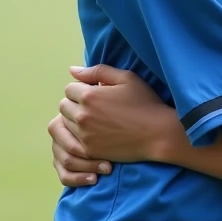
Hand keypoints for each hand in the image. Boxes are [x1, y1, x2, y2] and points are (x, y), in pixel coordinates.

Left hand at [56, 64, 179, 167]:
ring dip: (76, 120)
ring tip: (97, 120)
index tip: (98, 93)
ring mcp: (84, 135)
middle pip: (64, 106)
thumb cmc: (144, 103)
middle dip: (76, 104)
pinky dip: (81, 136)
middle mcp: (82, 115)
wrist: (157, 134)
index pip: (69, 89)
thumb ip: (97, 71)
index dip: (82, 89)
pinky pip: (74, 140)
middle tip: (96, 107)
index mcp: (89, 95)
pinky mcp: (89, 150)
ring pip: (66, 124)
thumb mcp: (126, 78)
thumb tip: (72, 70)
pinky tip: (99, 133)